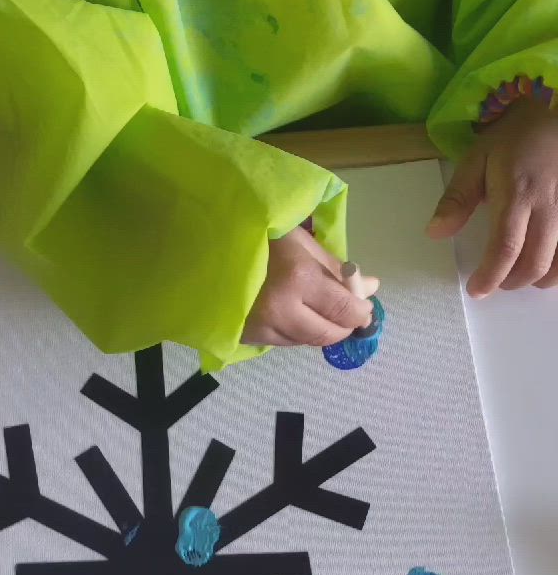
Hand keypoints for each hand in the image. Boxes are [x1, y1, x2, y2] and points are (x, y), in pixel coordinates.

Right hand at [242, 226, 378, 346]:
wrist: (204, 244)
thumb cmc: (257, 233)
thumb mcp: (300, 241)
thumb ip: (336, 269)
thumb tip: (370, 288)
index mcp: (300, 279)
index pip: (345, 311)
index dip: (360, 312)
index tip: (363, 307)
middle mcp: (282, 310)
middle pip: (327, 334)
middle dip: (342, 326)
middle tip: (344, 312)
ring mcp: (261, 327)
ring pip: (305, 341)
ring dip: (317, 329)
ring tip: (314, 307)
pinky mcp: (246, 336)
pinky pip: (282, 341)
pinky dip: (293, 331)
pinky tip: (289, 312)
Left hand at [428, 99, 557, 294]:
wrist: (554, 121)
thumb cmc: (512, 140)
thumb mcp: (476, 160)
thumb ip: (456, 199)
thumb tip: (434, 233)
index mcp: (517, 194)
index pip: (506, 247)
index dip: (491, 275)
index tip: (476, 290)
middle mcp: (548, 207)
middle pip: (533, 262)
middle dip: (510, 281)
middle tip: (494, 280)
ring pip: (557, 265)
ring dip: (535, 279)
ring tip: (516, 274)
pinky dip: (556, 269)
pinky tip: (542, 265)